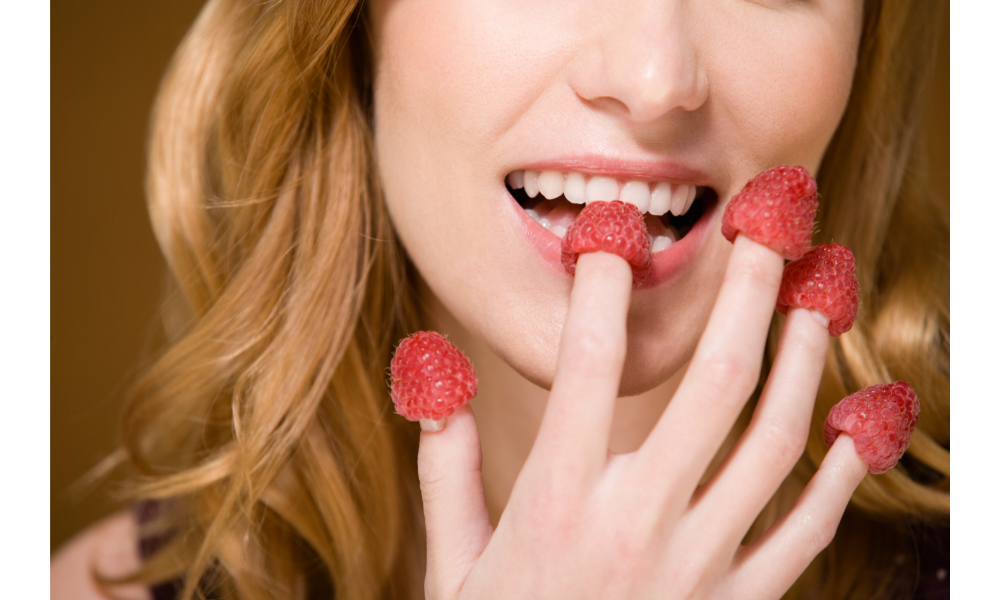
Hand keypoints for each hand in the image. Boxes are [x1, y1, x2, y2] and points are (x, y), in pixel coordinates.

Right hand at [417, 235, 867, 598]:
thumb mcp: (452, 563)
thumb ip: (444, 468)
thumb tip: (432, 379)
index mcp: (556, 503)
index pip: (588, 369)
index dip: (603, 292)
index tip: (613, 238)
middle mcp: (635, 524)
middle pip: (709, 385)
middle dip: (744, 295)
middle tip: (768, 230)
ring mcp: (697, 567)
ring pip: (771, 444)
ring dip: (800, 362)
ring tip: (816, 298)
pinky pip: (804, 532)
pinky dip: (838, 474)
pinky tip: (856, 422)